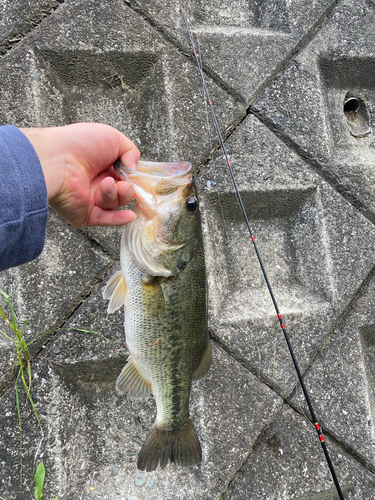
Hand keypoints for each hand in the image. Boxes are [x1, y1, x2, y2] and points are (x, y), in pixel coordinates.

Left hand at [20, 123, 139, 227]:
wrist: (56, 160)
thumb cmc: (79, 144)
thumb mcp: (113, 138)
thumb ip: (131, 152)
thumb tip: (134, 168)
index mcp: (102, 165)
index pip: (124, 177)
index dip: (133, 178)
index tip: (138, 177)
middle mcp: (96, 183)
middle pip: (123, 193)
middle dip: (127, 189)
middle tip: (123, 183)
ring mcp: (90, 200)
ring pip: (114, 204)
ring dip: (116, 195)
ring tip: (106, 184)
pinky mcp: (84, 214)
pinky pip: (104, 219)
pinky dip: (118, 219)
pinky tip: (129, 215)